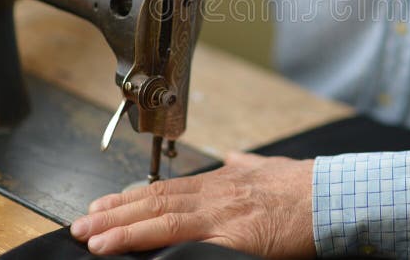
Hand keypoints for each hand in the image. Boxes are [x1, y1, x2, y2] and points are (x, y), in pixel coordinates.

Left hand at [70, 152, 316, 257]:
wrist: (330, 196)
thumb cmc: (303, 186)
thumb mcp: (268, 167)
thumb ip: (245, 165)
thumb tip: (234, 159)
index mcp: (220, 182)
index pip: (163, 189)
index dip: (127, 198)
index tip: (101, 204)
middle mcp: (214, 196)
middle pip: (153, 202)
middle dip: (113, 215)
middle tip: (79, 224)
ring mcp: (222, 216)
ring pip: (161, 219)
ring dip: (122, 230)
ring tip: (93, 239)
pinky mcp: (234, 238)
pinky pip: (187, 243)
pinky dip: (156, 246)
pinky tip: (133, 254)